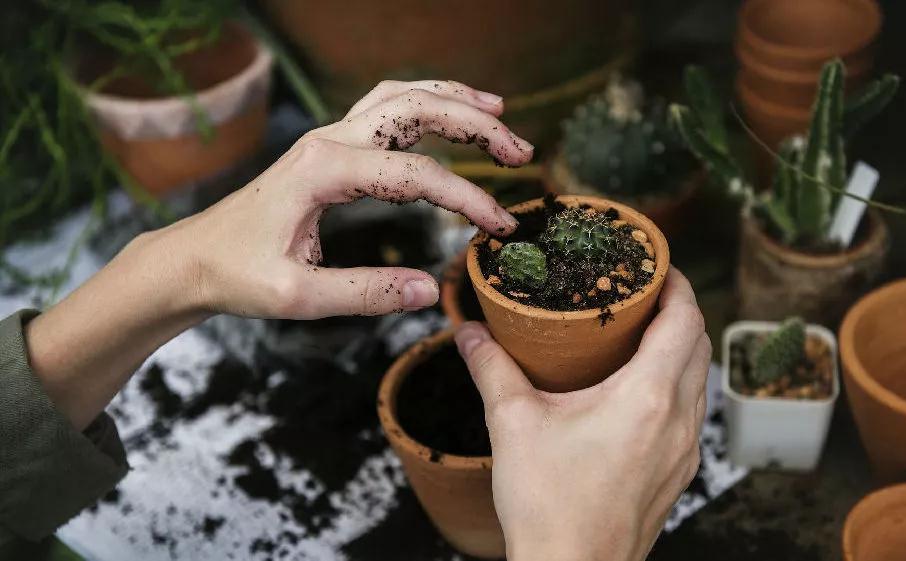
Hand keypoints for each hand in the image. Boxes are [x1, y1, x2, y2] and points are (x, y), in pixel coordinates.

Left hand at [153, 79, 532, 318]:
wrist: (193, 258)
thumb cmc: (237, 275)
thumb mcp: (298, 297)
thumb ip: (366, 293)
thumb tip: (430, 291)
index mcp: (323, 171)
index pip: (416, 175)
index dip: (467, 199)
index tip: (500, 227)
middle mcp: (328, 141)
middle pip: (416, 109)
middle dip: (476, 124)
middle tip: (521, 151)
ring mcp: (328, 138)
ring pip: (402, 97)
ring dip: (454, 101)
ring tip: (500, 112)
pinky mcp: (329, 147)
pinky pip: (385, 109)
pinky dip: (425, 104)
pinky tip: (449, 113)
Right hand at [455, 269, 709, 560]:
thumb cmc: (549, 506)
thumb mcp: (512, 424)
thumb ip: (491, 368)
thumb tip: (469, 332)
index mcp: (647, 397)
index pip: (685, 319)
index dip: (676, 283)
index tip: (656, 265)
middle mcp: (679, 421)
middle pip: (699, 344)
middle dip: (678, 310)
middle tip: (642, 292)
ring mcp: (684, 451)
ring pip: (699, 379)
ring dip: (680, 348)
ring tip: (640, 334)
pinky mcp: (678, 474)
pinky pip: (691, 412)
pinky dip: (676, 385)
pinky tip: (638, 390)